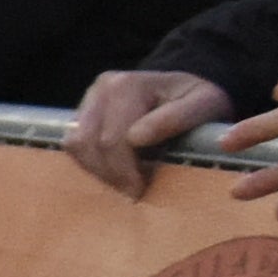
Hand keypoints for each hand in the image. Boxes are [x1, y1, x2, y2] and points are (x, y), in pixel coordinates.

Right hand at [64, 66, 237, 195]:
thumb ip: (174, 119)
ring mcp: (89, 98)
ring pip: (75, 144)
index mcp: (127, 85)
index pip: (112, 138)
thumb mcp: (204, 105)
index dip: (124, 171)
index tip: (140, 190)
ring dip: (97, 169)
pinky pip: (73, 144)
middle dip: (109, 173)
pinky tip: (114, 168)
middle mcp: (102, 88)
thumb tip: (136, 139)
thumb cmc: (198, 99)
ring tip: (123, 180)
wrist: (185, 86)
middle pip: (88, 142)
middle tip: (132, 191)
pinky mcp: (82, 110)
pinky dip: (90, 161)